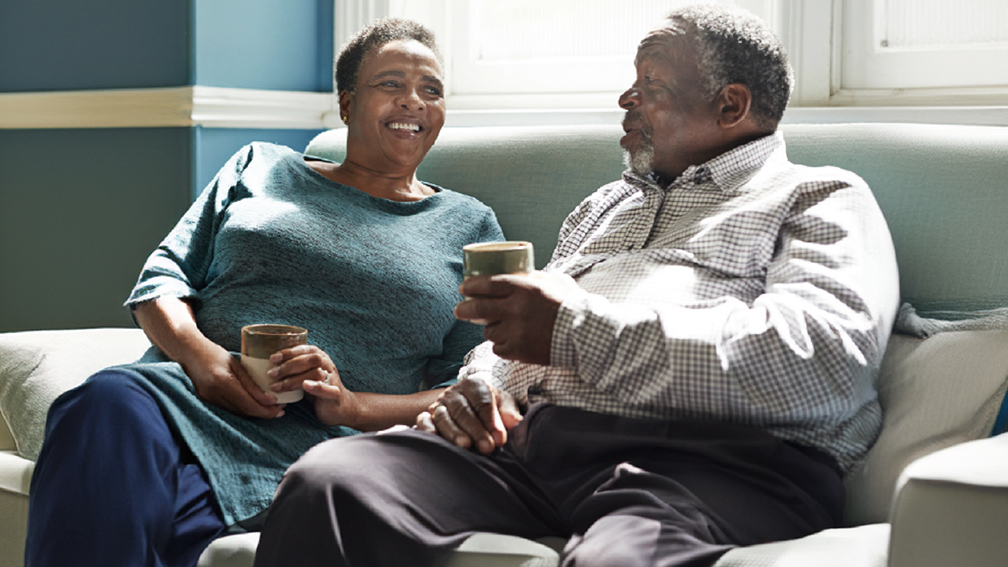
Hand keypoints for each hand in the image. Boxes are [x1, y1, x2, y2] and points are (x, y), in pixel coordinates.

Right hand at [181, 343, 284, 418]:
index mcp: (222, 382)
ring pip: (237, 414)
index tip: (280, 410)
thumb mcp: (236, 365)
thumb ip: (251, 384)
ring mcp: (208, 400)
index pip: (248, 404)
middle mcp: (214, 394)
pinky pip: (229, 410)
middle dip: (263, 413)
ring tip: (270, 409)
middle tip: (279, 411)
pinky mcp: (206, 402)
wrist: (189, 353)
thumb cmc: (214, 353)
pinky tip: (254, 406)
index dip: (265, 410)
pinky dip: (243, 410)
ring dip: (254, 413)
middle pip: (243, 412)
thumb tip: (270, 400)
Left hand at [269, 345, 360, 427]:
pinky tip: (305, 386)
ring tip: (277, 387)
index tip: (272, 358)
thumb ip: (293, 367)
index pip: (304, 349)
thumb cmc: (316, 388)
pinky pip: (326, 388)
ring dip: (293, 379)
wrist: (338, 407)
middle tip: (271, 374)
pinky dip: (316, 386)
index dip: (288, 352)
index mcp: (319, 356)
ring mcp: (332, 378)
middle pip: (309, 359)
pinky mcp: (335, 393)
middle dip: (288, 365)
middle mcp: (327, 364)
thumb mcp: (305, 374)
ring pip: (314, 373)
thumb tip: (266, 363)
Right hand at [415, 377, 522, 453]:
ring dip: (454, 432)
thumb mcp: (504, 406)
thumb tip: (516, 422)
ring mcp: (438, 405)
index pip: (482, 401)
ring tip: (465, 446)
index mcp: (474, 385)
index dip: (492, 420)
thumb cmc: (492, 409)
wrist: (474, 410)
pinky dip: (426, 430)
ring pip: (443, 417)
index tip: (500, 439)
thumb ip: (510, 413)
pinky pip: (422, 421)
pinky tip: (435, 440)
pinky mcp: (427, 418)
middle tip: (487, 448)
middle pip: (463, 410)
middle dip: (476, 430)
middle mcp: (454, 393)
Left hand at [454, 271, 581, 364]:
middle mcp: (515, 308)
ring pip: (488, 331)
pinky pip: (498, 348)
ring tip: (497, 327)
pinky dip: (501, 345)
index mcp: (523, 287)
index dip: (470, 286)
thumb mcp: (555, 281)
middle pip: (478, 308)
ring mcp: (515, 331)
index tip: (463, 288)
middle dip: (464, 309)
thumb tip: (521, 273)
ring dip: (490, 328)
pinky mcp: (518, 351)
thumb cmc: (572, 305)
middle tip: (459, 310)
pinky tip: (509, 341)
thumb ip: (534, 277)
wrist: (585, 334)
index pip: (486, 284)